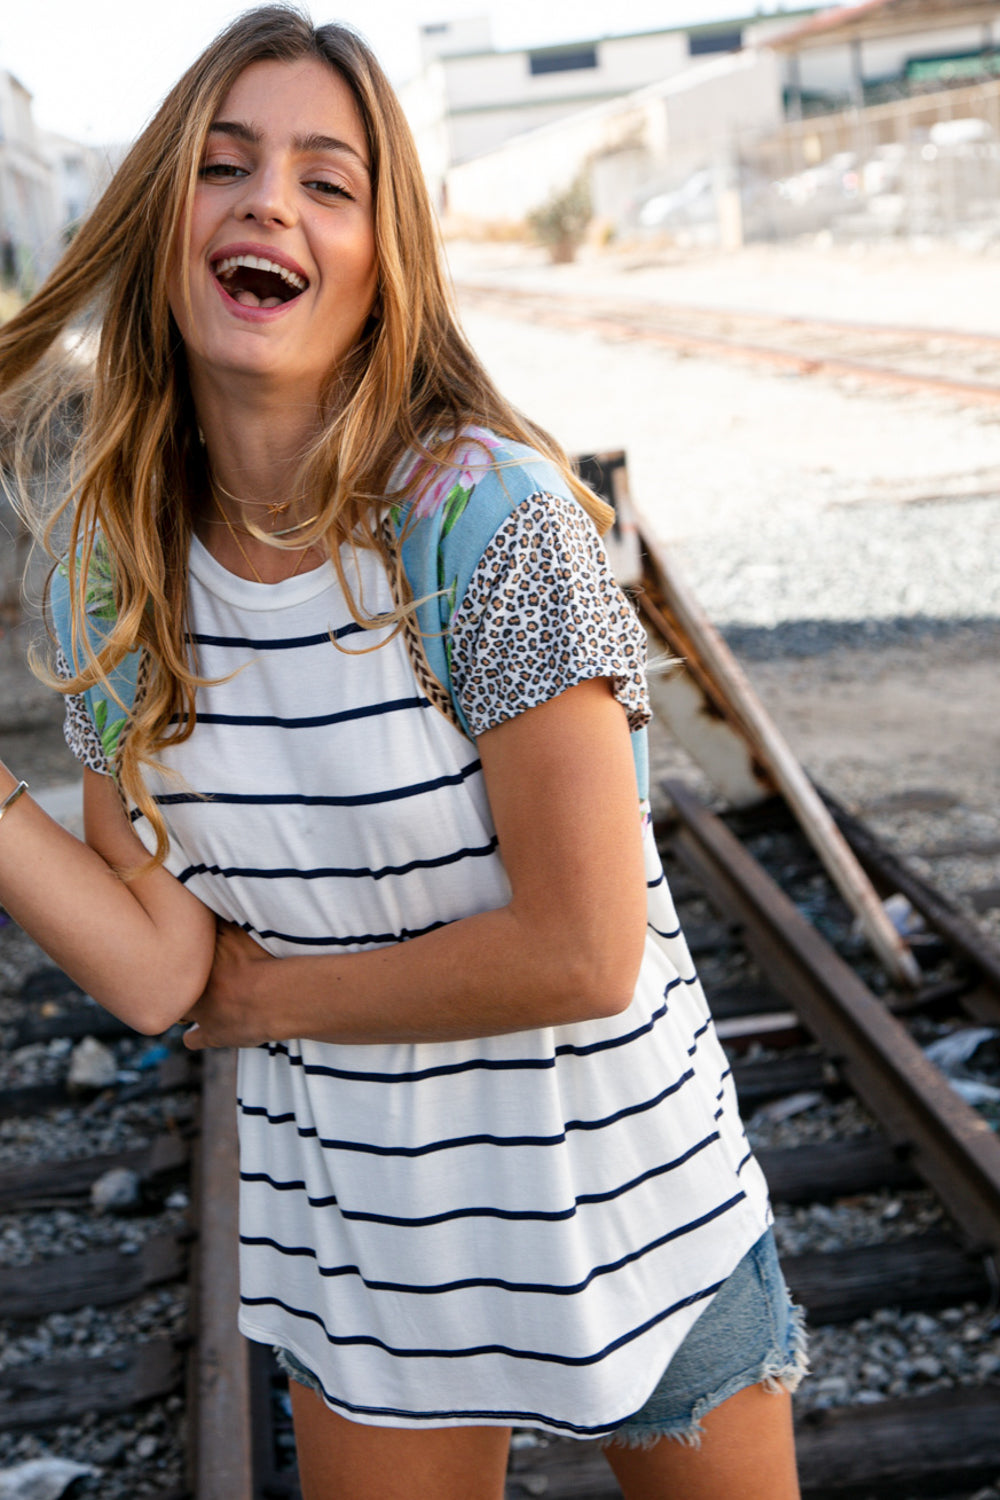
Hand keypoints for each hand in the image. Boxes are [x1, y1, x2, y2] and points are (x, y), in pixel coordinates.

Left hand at [182, 919, 274, 1049]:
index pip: (176, 952)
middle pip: (172, 980)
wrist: (273, 996)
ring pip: (178, 1010)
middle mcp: (191, 985)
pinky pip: (192, 1039)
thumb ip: (222, 921)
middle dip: (179, 979)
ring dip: (184, 1007)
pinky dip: (196, 1036)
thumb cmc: (261, 958)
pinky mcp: (212, 1035)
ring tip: (197, 1001)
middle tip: (194, 974)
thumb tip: (211, 899)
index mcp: (195, 960)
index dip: (180, 953)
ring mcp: (200, 1012)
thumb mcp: (240, 930)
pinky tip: (200, 1032)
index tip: (189, 951)